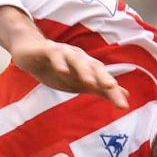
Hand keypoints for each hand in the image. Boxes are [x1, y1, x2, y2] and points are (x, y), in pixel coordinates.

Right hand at [10, 35, 128, 107]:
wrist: (31, 55)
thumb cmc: (58, 70)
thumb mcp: (79, 83)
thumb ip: (101, 89)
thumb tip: (126, 95)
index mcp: (88, 66)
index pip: (103, 78)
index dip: (113, 91)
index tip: (123, 106)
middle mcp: (80, 57)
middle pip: (94, 66)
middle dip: (103, 76)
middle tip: (111, 87)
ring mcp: (64, 52)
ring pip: (77, 59)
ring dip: (83, 70)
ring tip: (89, 82)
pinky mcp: (49, 50)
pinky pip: (56, 55)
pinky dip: (60, 63)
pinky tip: (62, 71)